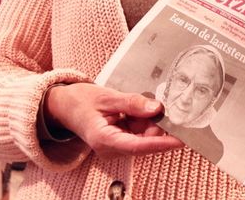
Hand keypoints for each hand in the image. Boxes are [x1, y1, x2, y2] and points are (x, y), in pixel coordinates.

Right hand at [45, 83, 183, 157]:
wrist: (63, 105)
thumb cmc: (81, 101)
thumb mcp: (107, 97)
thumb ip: (132, 102)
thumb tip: (157, 108)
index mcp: (104, 140)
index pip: (138, 146)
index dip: (161, 143)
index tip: (181, 140)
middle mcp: (111, 148)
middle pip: (144, 142)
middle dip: (161, 129)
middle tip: (180, 113)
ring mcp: (115, 145)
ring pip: (144, 137)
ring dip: (155, 123)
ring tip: (164, 105)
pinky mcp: (120, 140)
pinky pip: (139, 133)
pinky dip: (147, 122)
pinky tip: (153, 109)